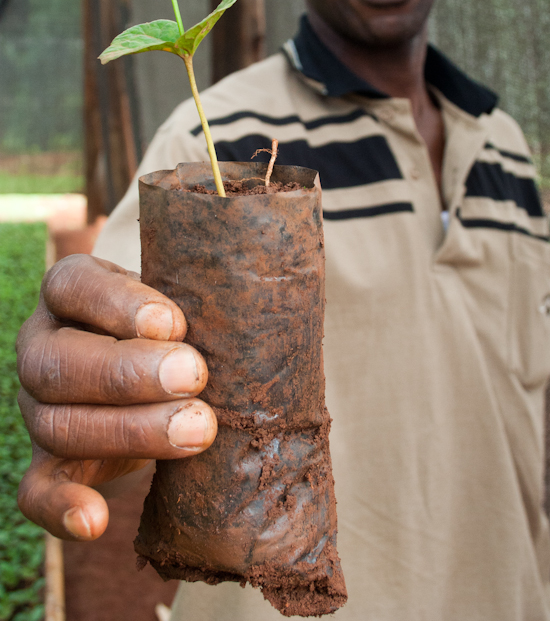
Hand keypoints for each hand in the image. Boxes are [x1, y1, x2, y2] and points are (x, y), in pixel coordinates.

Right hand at [16, 254, 216, 540]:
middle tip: (195, 376)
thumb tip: (255, 310)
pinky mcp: (49, 462)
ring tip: (197, 430)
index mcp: (71, 291)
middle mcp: (43, 344)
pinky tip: (95, 522)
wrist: (163, 375)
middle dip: (127, 373)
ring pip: (55, 423)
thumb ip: (201, 299)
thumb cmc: (181, 323)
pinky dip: (62, 508)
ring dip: (127, 432)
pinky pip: (36, 490)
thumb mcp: (183, 297)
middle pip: (57, 361)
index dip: (117, 304)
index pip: (72, 286)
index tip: (173, 323)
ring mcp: (40, 406)